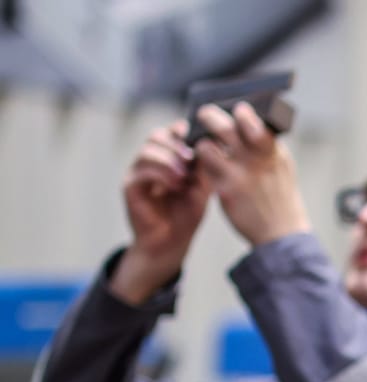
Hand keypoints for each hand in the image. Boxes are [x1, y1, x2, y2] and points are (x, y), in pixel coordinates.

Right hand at [110, 121, 211, 304]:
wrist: (171, 242)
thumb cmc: (186, 215)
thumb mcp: (202, 188)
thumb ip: (204, 168)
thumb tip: (214, 145)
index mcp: (166, 158)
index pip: (169, 133)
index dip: (181, 131)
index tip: (196, 137)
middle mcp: (149, 162)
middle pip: (156, 136)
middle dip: (176, 145)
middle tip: (191, 158)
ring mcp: (137, 173)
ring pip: (147, 151)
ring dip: (169, 160)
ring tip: (184, 176)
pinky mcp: (130, 187)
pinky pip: (141, 171)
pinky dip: (161, 175)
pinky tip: (175, 186)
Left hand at [192, 103, 310, 247]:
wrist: (282, 232)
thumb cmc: (280, 197)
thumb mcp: (281, 167)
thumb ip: (266, 146)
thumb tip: (246, 123)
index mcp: (273, 151)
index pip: (254, 121)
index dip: (242, 113)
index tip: (237, 110)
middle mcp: (256, 160)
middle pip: (224, 127)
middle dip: (209, 116)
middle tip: (203, 115)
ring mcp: (240, 175)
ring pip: (207, 145)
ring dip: (201, 142)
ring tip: (202, 144)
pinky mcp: (226, 190)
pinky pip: (204, 168)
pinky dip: (201, 162)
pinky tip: (202, 164)